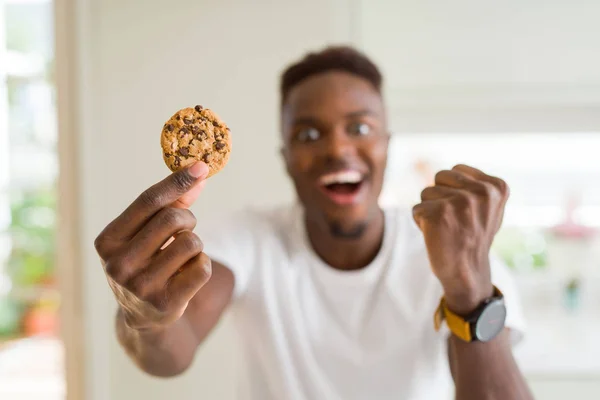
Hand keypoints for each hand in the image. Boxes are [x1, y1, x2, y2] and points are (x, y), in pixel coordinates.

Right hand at [94, 162, 211, 330]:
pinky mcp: (165, 303)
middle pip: (172, 218)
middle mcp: (118, 264)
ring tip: (183, 254)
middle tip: (185, 227)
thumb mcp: (146, 234)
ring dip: (196, 243)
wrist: (143, 317)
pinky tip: (187, 274)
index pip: (148, 201)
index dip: (178, 181)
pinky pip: (202, 267)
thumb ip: (171, 203)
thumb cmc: (146, 263)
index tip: (201, 167)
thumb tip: (199, 174)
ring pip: (192, 242)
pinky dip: (202, 264)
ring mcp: (140, 287)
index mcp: (107, 241)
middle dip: (187, 218)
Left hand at [412, 164, 508, 314]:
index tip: (466, 213)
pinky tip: (437, 237)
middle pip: (439, 177)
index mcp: (496, 187)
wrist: (466, 272)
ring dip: (430, 210)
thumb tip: (453, 170)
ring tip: (446, 229)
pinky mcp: (437, 214)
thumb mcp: (488, 208)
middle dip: (440, 197)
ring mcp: (459, 202)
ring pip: (426, 192)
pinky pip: (416, 210)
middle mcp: (480, 192)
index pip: (456, 170)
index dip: (454, 190)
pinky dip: (420, 223)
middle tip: (454, 221)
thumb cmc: (473, 238)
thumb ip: (477, 186)